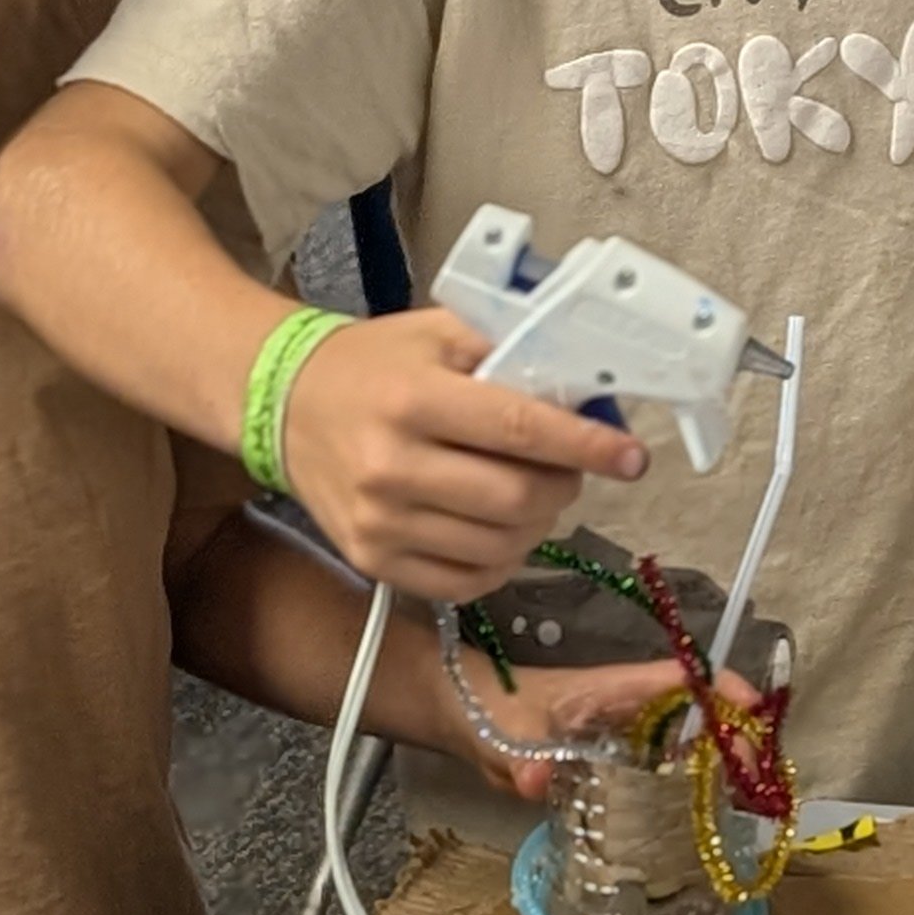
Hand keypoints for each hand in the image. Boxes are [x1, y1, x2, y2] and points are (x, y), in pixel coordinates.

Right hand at [280, 308, 649, 599]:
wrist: (282, 403)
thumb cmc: (373, 365)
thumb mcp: (438, 333)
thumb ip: (511, 350)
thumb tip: (591, 387)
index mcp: (412, 398)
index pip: (519, 428)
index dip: (585, 446)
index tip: (631, 456)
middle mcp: (391, 465)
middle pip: (516, 499)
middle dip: (563, 486)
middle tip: (568, 469)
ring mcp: (378, 521)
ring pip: (499, 547)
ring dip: (537, 524)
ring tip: (531, 494)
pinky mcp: (372, 560)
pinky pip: (466, 582)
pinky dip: (502, 561)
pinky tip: (499, 529)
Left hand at [437, 644, 761, 801]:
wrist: (458, 713)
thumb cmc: (488, 708)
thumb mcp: (505, 735)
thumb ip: (521, 761)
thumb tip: (534, 783)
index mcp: (613, 689)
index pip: (679, 678)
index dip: (722, 690)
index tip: (754, 714)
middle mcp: (627, 708)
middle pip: (696, 713)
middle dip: (731, 739)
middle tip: (750, 784)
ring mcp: (621, 733)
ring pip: (683, 742)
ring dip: (714, 766)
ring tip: (737, 806)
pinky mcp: (611, 759)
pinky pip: (659, 769)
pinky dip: (683, 787)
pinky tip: (696, 819)